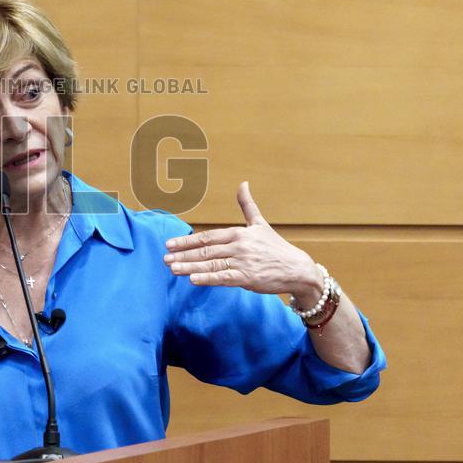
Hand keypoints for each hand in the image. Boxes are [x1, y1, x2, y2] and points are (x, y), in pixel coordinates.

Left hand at [162, 182, 321, 301]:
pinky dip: (207, 278)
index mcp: (239, 233)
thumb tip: (243, 183)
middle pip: (205, 250)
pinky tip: (193, 279)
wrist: (297, 269)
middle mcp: (239, 246)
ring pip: (211, 264)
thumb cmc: (276, 247)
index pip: (207, 237)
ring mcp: (242, 262)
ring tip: (172, 268)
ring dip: (190, 266)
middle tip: (165, 257)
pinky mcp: (247, 278)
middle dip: (183, 254)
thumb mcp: (260, 223)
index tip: (169, 244)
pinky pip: (223, 278)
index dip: (187, 240)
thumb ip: (247, 205)